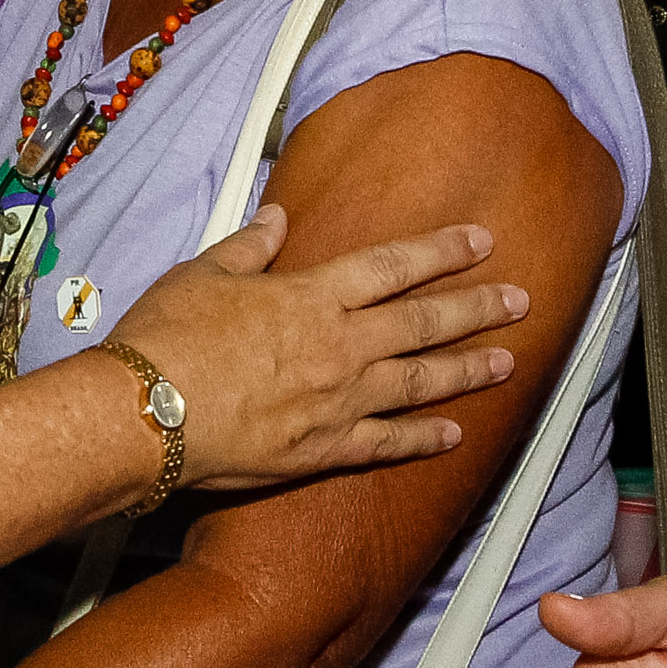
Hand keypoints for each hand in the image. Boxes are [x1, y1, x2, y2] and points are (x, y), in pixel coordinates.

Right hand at [107, 203, 526, 489]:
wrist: (146, 414)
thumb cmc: (167, 338)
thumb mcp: (204, 273)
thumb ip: (249, 246)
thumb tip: (277, 218)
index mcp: (312, 295)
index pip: (393, 265)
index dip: (442, 251)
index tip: (481, 242)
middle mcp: (338, 346)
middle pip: (423, 323)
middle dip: (477, 309)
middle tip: (520, 302)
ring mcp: (337, 401)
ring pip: (419, 383)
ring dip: (467, 372)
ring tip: (506, 364)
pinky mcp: (321, 449)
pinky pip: (386, 444)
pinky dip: (422, 440)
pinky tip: (452, 436)